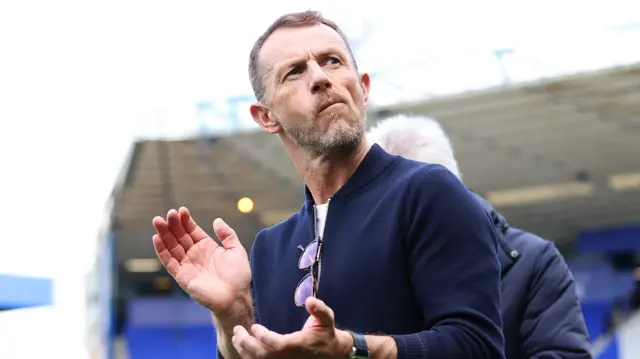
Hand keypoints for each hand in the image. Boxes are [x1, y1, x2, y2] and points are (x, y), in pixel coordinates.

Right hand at [152, 207, 251, 315]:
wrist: (235, 297)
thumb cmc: (238, 276)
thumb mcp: (236, 250)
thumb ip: (227, 235)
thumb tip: (217, 220)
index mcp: (206, 247)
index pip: (192, 230)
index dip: (186, 220)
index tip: (181, 210)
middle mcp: (195, 254)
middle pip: (180, 236)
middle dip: (173, 224)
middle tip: (168, 213)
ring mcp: (187, 264)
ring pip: (172, 247)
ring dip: (164, 234)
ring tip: (158, 221)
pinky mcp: (182, 276)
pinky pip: (169, 262)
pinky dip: (162, 251)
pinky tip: (157, 238)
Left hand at [231, 297, 352, 358]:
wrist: (332, 354)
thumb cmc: (326, 334)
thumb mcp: (327, 319)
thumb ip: (320, 309)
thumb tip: (309, 299)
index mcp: (299, 346)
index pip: (278, 345)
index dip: (264, 337)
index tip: (254, 327)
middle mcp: (290, 358)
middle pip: (263, 356)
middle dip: (247, 344)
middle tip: (238, 331)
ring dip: (245, 351)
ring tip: (236, 338)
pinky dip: (249, 357)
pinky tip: (242, 347)